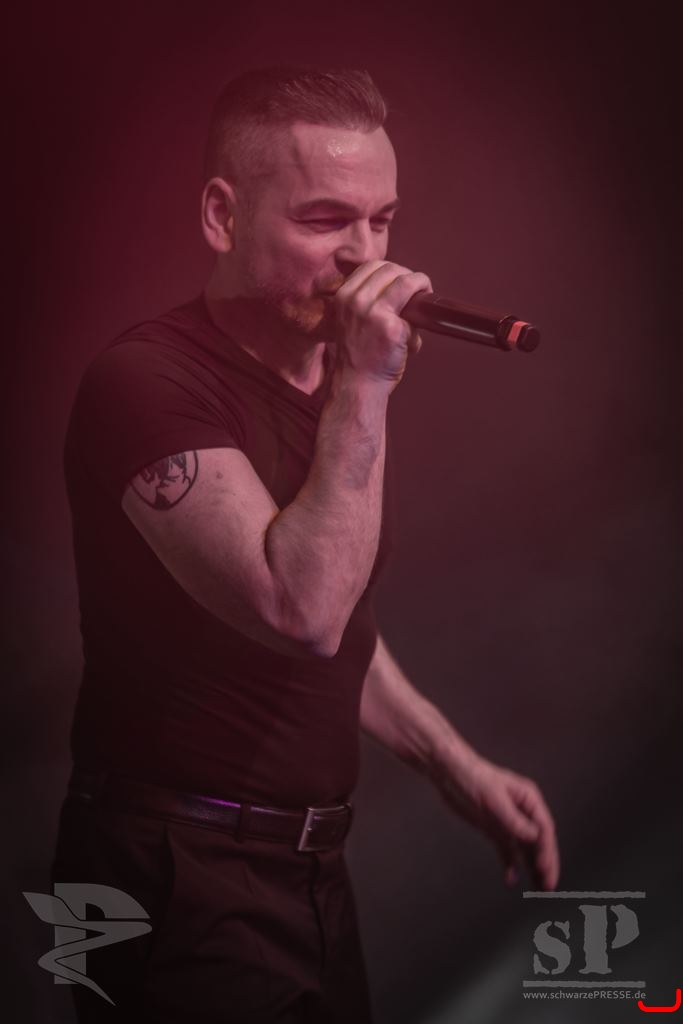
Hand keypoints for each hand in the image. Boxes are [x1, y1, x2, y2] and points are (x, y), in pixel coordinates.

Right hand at [332, 260, 431, 390]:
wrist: (358, 384)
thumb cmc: (359, 355)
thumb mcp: (352, 319)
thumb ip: (370, 300)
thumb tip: (402, 285)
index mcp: (344, 295)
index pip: (372, 266)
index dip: (392, 271)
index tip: (402, 282)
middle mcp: (356, 300)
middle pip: (391, 269)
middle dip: (409, 276)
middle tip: (419, 291)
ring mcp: (374, 312)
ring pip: (406, 280)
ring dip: (421, 284)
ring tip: (425, 298)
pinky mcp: (392, 327)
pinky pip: (415, 309)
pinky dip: (420, 317)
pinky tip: (415, 334)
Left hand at [433, 754, 559, 890]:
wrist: (449, 773)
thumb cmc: (473, 778)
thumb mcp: (494, 799)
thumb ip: (514, 821)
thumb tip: (535, 838)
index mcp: (528, 799)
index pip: (544, 829)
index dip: (547, 851)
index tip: (545, 869)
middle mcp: (523, 812)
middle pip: (539, 842)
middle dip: (545, 864)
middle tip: (548, 887)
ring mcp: (509, 822)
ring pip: (526, 849)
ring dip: (532, 867)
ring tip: (539, 889)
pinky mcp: (495, 829)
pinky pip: (507, 850)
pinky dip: (510, 864)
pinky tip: (512, 879)